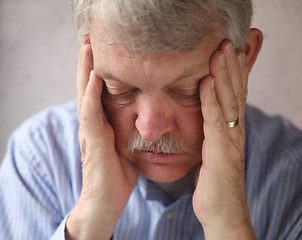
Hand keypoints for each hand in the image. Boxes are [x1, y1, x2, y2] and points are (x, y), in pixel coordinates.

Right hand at [66, 43, 138, 238]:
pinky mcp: (93, 142)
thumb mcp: (127, 148)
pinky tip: (95, 77)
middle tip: (89, 40)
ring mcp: (90, 132)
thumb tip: (147, 122)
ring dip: (86, 71)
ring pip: (85, 96)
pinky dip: (91, 95)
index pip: (98, 93)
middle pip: (88, 88)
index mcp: (102, 125)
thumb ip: (131, 132)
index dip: (98, 72)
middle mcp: (92, 125)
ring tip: (87, 49)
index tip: (102, 52)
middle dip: (88, 64)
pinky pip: (91, 114)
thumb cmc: (118, 175)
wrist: (106, 201)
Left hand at [193, 40, 255, 238]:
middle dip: (231, 67)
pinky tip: (208, 81)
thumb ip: (211, 135)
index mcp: (231, 131)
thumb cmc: (214, 183)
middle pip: (235, 94)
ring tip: (221, 52)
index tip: (228, 51)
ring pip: (228, 102)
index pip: (234, 96)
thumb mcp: (212, 153)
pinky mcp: (221, 152)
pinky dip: (212, 99)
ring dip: (224, 75)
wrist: (221, 212)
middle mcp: (234, 132)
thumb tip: (206, 121)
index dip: (233, 73)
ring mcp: (229, 141)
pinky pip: (215, 120)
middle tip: (228, 42)